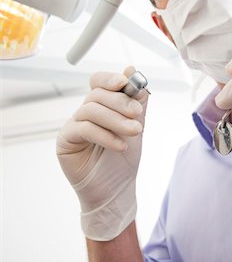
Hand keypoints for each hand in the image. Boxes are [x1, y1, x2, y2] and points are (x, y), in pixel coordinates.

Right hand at [56, 66, 148, 239]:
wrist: (115, 191)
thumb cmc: (123, 160)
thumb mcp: (136, 126)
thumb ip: (136, 101)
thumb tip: (132, 71)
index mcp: (102, 105)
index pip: (99, 82)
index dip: (110, 79)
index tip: (124, 81)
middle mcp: (86, 112)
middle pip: (97, 95)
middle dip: (120, 102)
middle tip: (137, 114)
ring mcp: (74, 125)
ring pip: (91, 110)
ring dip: (116, 120)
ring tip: (134, 132)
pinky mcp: (66, 140)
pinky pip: (84, 129)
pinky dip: (105, 135)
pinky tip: (119, 145)